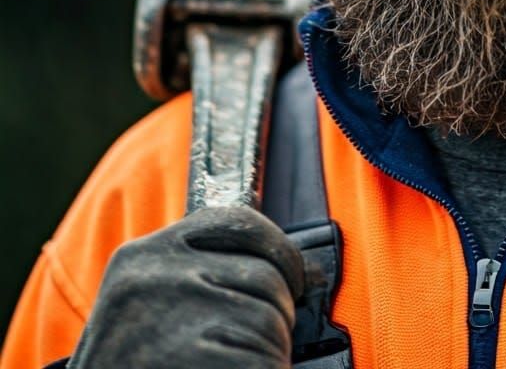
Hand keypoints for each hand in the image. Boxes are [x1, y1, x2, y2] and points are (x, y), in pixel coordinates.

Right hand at [69, 206, 304, 368]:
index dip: (281, 251)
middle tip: (256, 346)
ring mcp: (166, 318)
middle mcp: (153, 277)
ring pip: (269, 323)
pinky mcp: (182, 360)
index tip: (295, 277)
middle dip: (277, 316)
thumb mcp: (149, 307)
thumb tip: (303, 272)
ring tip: (235, 364)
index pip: (240, 222)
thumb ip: (206, 274)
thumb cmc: (132, 366)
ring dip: (270, 354)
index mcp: (141, 255)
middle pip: (265, 277)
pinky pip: (260, 362)